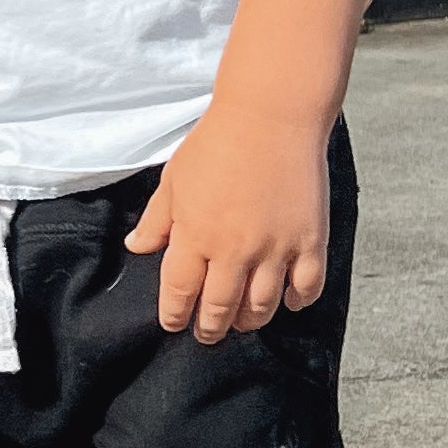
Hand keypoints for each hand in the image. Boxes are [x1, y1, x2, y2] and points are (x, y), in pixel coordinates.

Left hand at [124, 102, 329, 341]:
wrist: (271, 114)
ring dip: (249, 321)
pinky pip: (307, 288)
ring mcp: (275, 248)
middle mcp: (234, 250)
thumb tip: (137, 247)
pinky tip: (288, 300)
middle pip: (219, 309)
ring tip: (242, 321)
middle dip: (210, 328)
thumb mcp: (174, 179)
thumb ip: (157, 220)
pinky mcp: (310, 240)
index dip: (175, 315)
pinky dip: (297, 301)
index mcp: (195, 236)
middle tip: (208, 333)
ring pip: (262, 307)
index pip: (180, 294)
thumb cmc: (217, 143)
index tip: (174, 322)